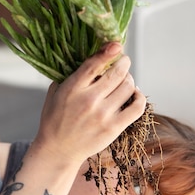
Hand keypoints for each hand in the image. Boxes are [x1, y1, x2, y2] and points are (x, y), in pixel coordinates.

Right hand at [35, 42, 145, 166]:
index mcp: (72, 89)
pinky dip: (139, 96)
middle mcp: (89, 100)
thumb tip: (91, 58)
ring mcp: (103, 115)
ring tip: (125, 80)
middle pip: (117, 73)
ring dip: (130, 79)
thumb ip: (70, 76)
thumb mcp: (55, 93)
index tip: (117, 45)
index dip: (109, 51)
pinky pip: (136, 107)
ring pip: (128, 87)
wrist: (58, 150)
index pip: (94, 64)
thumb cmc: (55, 119)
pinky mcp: (114, 128)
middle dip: (124, 63)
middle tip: (124, 62)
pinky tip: (134, 94)